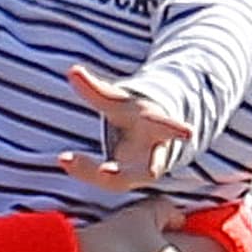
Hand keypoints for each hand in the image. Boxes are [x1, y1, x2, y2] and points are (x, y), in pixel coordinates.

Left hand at [60, 65, 191, 192]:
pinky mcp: (126, 181)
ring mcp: (140, 172)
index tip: (188, 132)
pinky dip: (83, 170)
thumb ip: (95, 89)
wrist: (146, 139)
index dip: (176, 129)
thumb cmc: (134, 116)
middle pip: (150, 168)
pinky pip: (105, 180)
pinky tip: (64, 160)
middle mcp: (154, 155)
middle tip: (106, 172)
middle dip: (134, 171)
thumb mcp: (119, 101)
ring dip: (95, 174)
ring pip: (121, 180)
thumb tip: (71, 70)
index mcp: (158, 127)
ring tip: (67, 160)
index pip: (167, 127)